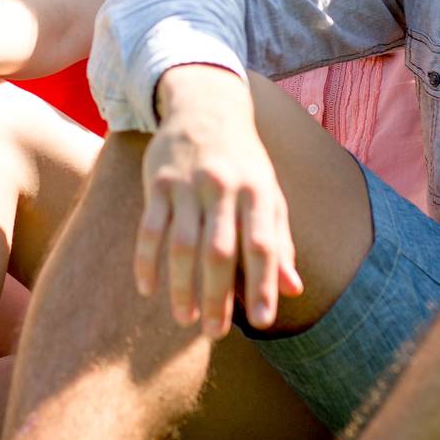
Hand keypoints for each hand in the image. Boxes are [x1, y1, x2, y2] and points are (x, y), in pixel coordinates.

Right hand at [134, 65, 301, 338]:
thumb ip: (280, 240)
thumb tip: (293, 289)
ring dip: (182, 287)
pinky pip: (149, 229)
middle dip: (217, 297)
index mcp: (258, 191)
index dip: (263, 284)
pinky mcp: (157, 182)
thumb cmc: (244, 161)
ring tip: (185, 320)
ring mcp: (187, 184)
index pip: (263, 245)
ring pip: (182, 244)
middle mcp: (223, 186)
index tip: (262, 321)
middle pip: (219, 251)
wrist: (206, 106)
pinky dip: (146, 262)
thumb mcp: (269, 193)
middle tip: (214, 333)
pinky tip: (148, 289)